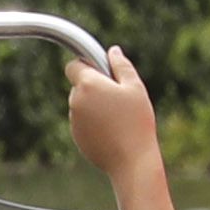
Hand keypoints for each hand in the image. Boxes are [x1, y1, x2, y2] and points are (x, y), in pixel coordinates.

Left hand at [66, 46, 163, 179]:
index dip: (86, 64)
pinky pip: (83, 120)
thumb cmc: (136, 120)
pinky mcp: (75, 135)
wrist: (130, 159)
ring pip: (81, 104)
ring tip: (118, 114)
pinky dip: (94, 120)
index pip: (74, 66)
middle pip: (79, 85)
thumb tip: (113, 51)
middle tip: (119, 95)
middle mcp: (75, 101)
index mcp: (88, 85)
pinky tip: (112, 128)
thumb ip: (121, 66)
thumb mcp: (135, 87)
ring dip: (95, 104)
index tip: (100, 69)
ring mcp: (73, 120)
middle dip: (95, 86)